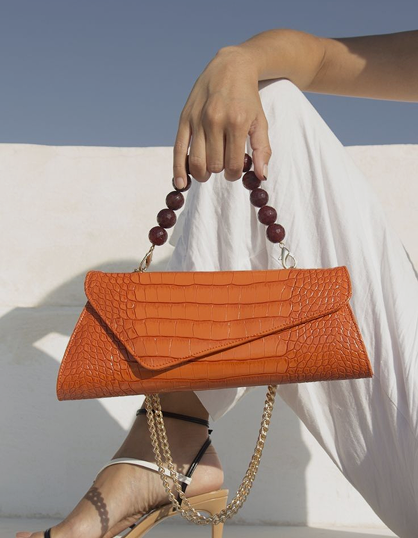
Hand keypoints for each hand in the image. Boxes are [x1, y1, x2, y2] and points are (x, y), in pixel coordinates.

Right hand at [173, 46, 271, 188]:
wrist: (230, 67)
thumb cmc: (248, 99)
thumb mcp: (260, 122)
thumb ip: (262, 150)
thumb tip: (261, 177)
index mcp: (236, 123)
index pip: (233, 165)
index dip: (235, 174)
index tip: (236, 170)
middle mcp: (214, 121)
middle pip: (214, 166)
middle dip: (220, 171)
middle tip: (224, 164)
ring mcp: (197, 120)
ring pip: (197, 162)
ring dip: (203, 172)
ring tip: (208, 169)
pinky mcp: (184, 119)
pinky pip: (178, 150)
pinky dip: (179, 169)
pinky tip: (181, 183)